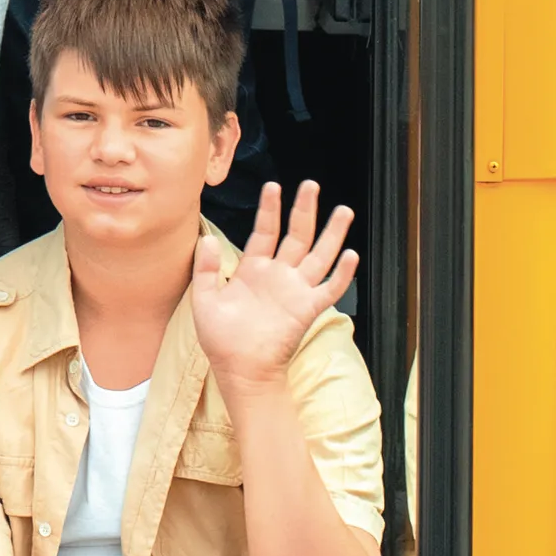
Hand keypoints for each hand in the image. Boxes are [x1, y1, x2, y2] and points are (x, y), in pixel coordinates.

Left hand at [189, 183, 360, 393]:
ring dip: (332, 234)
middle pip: (296, 235)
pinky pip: (329, 289)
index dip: (270, 209)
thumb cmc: (221, 340)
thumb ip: (205, 270)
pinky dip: (341, 274)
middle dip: (304, 210)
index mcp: (254, 269)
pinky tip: (350, 256)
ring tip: (343, 211)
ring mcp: (295, 291)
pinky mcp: (307, 309)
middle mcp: (278, 275)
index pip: (265, 231)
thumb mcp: (204, 301)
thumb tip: (206, 239)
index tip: (273, 186)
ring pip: (318, 255)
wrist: (239, 371)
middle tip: (311, 185)